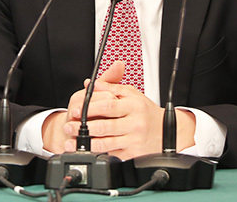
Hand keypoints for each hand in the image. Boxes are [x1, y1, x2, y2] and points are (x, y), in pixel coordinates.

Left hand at [60, 61, 195, 159]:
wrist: (167, 132)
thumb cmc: (146, 112)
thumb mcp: (132, 94)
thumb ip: (111, 87)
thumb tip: (91, 84)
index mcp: (133, 106)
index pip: (108, 105)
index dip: (90, 108)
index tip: (76, 110)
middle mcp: (134, 123)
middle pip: (105, 126)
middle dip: (83, 127)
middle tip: (69, 126)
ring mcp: (133, 140)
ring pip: (106, 143)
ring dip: (86, 143)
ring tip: (72, 140)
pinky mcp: (132, 153)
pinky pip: (111, 154)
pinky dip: (97, 153)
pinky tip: (86, 150)